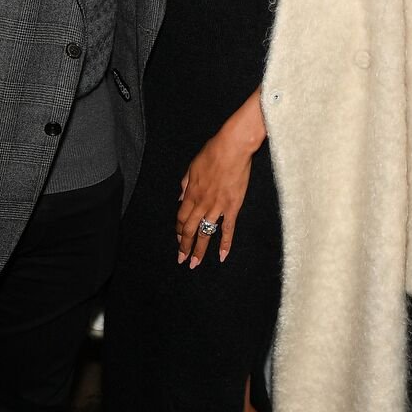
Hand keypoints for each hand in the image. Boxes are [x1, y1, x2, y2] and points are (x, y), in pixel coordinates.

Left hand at [176, 90, 265, 267]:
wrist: (233, 147)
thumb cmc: (213, 152)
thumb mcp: (192, 166)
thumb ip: (185, 184)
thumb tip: (180, 198)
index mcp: (191, 192)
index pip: (181, 217)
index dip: (178, 231)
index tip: (178, 240)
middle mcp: (202, 203)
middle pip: (190, 229)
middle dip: (184, 246)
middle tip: (182, 260)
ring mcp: (217, 207)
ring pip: (205, 233)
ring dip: (199, 250)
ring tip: (195, 264)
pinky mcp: (233, 207)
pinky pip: (228, 229)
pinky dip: (225, 244)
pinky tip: (221, 256)